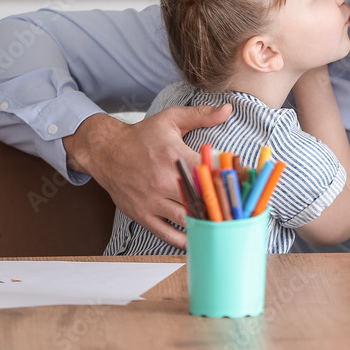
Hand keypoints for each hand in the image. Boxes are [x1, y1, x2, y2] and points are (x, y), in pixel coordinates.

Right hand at [63, 104, 230, 248]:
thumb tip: (229, 109)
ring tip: (225, 226)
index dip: (229, 180)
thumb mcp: (171, 119)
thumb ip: (201, 115)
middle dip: (221, 205)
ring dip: (206, 224)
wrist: (105, 151)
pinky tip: (199, 240)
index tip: (244, 185)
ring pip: (186, 219)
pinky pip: (165, 234)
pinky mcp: (141, 214)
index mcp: (174, 156)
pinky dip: (184, 240)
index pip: (210, 172)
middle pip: (200, 199)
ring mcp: (152, 200)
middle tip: (240, 210)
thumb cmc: (142, 135)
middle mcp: (163, 180)